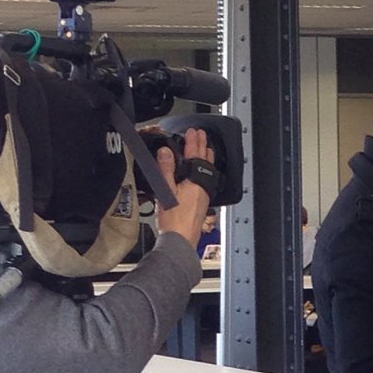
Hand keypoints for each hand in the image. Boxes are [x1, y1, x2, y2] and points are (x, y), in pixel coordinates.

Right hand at [156, 127, 213, 243]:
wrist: (180, 241)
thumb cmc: (174, 221)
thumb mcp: (166, 192)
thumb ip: (166, 170)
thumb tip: (165, 151)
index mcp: (195, 183)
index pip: (195, 156)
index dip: (193, 142)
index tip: (193, 131)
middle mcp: (203, 188)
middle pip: (204, 163)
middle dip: (202, 147)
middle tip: (202, 135)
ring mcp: (203, 197)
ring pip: (207, 172)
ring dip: (205, 158)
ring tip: (206, 149)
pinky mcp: (201, 204)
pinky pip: (205, 181)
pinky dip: (203, 171)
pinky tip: (200, 174)